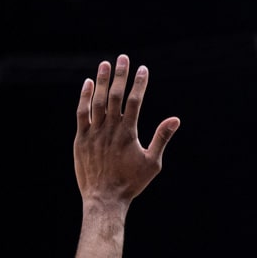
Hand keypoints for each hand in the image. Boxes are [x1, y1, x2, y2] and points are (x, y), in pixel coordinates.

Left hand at [74, 55, 179, 206]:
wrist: (105, 199)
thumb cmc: (131, 183)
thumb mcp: (152, 163)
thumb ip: (161, 138)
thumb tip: (175, 120)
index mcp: (128, 134)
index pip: (135, 101)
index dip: (139, 84)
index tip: (143, 69)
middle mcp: (110, 129)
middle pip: (116, 96)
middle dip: (121, 75)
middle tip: (124, 57)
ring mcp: (94, 133)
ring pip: (97, 101)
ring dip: (102, 81)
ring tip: (106, 64)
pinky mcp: (81, 139)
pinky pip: (82, 113)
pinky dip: (85, 97)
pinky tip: (88, 84)